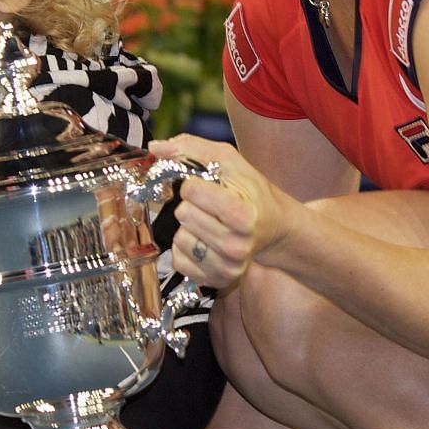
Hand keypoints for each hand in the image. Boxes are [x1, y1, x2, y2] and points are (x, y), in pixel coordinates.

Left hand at [149, 134, 292, 289]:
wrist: (273, 227)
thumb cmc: (250, 192)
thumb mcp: (229, 161)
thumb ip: (191, 148)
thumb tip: (155, 148)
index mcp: (245, 215)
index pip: (192, 191)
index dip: (193, 183)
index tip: (208, 186)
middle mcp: (237, 246)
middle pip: (183, 214)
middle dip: (191, 205)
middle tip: (209, 207)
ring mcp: (228, 266)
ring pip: (179, 238)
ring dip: (188, 226)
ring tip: (209, 223)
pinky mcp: (216, 280)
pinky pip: (178, 260)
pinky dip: (185, 248)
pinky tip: (204, 241)